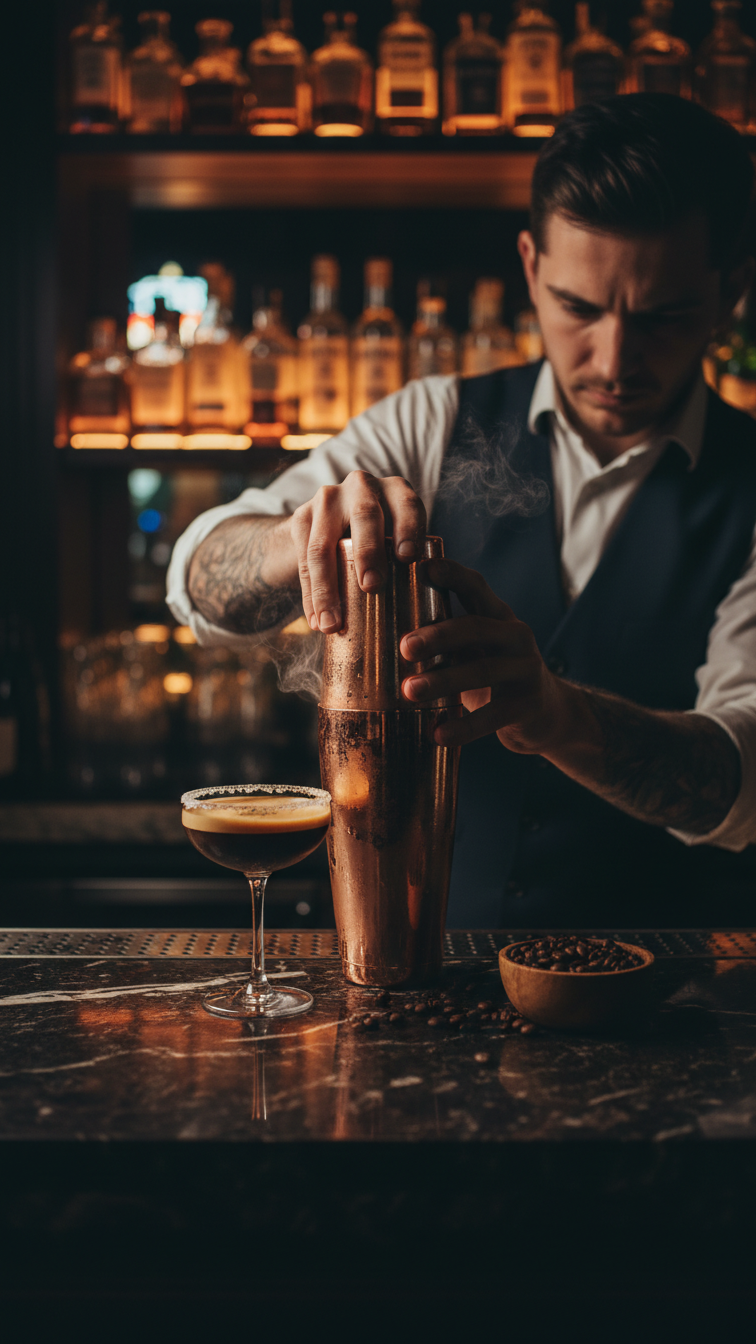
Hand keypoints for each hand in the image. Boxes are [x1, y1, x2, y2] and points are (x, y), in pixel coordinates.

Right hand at [289, 471, 425, 632]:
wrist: (327, 524)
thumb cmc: (379, 541)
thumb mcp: (398, 539)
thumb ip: (411, 565)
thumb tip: (427, 622)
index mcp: (395, 491)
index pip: (407, 504)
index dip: (409, 528)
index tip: (408, 558)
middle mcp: (362, 487)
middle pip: (365, 517)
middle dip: (368, 552)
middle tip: (372, 586)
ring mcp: (327, 500)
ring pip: (323, 546)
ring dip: (327, 589)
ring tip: (333, 624)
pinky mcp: (301, 518)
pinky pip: (303, 561)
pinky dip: (310, 596)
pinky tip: (316, 621)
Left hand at [399, 558, 568, 752]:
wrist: (545, 715)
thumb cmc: (493, 676)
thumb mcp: (474, 649)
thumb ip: (444, 637)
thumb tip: (381, 631)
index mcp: (497, 615)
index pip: (475, 586)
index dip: (451, 574)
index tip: (421, 568)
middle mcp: (516, 636)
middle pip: (476, 627)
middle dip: (438, 636)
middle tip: (406, 647)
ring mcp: (526, 669)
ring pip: (482, 671)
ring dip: (443, 681)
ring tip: (410, 692)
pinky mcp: (529, 705)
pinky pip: (493, 716)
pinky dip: (464, 727)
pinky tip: (438, 734)